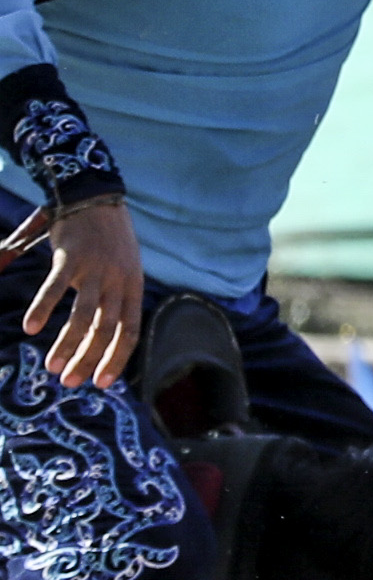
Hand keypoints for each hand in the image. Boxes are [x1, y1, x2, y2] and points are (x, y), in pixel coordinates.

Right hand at [26, 199, 144, 388]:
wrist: (96, 196)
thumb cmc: (107, 239)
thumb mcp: (121, 268)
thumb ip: (111, 298)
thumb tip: (97, 331)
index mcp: (133, 286)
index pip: (130, 332)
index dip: (117, 359)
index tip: (102, 383)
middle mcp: (118, 281)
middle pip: (106, 330)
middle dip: (89, 360)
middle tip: (69, 382)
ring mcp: (96, 269)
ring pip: (84, 316)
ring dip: (68, 345)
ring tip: (52, 366)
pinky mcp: (72, 257)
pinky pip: (56, 288)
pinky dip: (43, 308)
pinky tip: (31, 328)